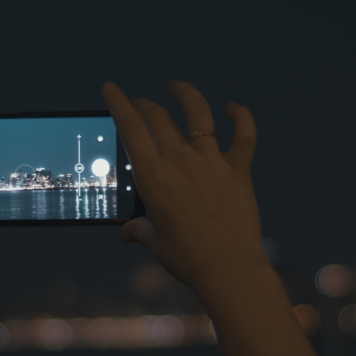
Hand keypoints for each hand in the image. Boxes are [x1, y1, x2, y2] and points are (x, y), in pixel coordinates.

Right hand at [101, 80, 269, 291]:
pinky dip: (241, 117)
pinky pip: (244, 135)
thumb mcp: (155, 242)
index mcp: (153, 176)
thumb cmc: (186, 258)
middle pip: (158, 117)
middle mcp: (180, 160)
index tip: (111, 88)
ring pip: (198, 114)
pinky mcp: (238, 169)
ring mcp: (211, 161)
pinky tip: (233, 108)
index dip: (119, 102)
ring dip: (185, 94)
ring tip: (175, 87)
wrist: (228, 268)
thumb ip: (140, 230)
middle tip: (139, 102)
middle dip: (144, 103)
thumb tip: (127, 233)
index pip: (131, 127)